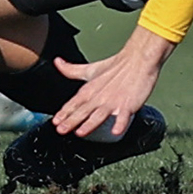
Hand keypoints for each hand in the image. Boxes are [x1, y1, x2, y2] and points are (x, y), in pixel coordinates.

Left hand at [51, 25, 173, 137]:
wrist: (137, 60)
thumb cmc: (115, 66)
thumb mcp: (90, 69)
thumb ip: (72, 69)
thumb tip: (57, 62)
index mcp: (90, 89)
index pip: (74, 103)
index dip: (64, 112)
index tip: (55, 122)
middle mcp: (99, 96)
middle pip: (83, 110)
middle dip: (71, 121)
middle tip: (61, 130)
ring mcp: (114, 101)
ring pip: (99, 114)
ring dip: (89, 124)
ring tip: (80, 132)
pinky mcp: (128, 104)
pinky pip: (124, 116)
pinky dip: (120, 123)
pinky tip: (115, 131)